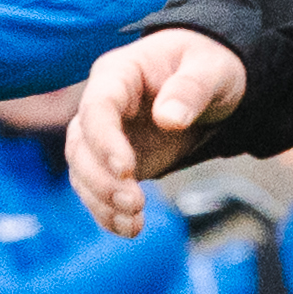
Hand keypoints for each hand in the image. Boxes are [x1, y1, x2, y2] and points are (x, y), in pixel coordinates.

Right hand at [68, 30, 249, 234]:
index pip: (97, 108)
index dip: (105, 141)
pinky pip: (97, 191)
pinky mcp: (113, 163)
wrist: (209, 81)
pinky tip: (129, 229)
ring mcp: (104, 136)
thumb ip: (191, 88)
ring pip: (82, 173)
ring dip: (101, 202)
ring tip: (133, 224)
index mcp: (118, 74)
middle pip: (80, 146)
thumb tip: (168, 119)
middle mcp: (100, 105)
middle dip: (102, 181)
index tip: (127, 170)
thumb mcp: (212, 68)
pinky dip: (107, 213)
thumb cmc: (207, 64)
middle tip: (135, 204)